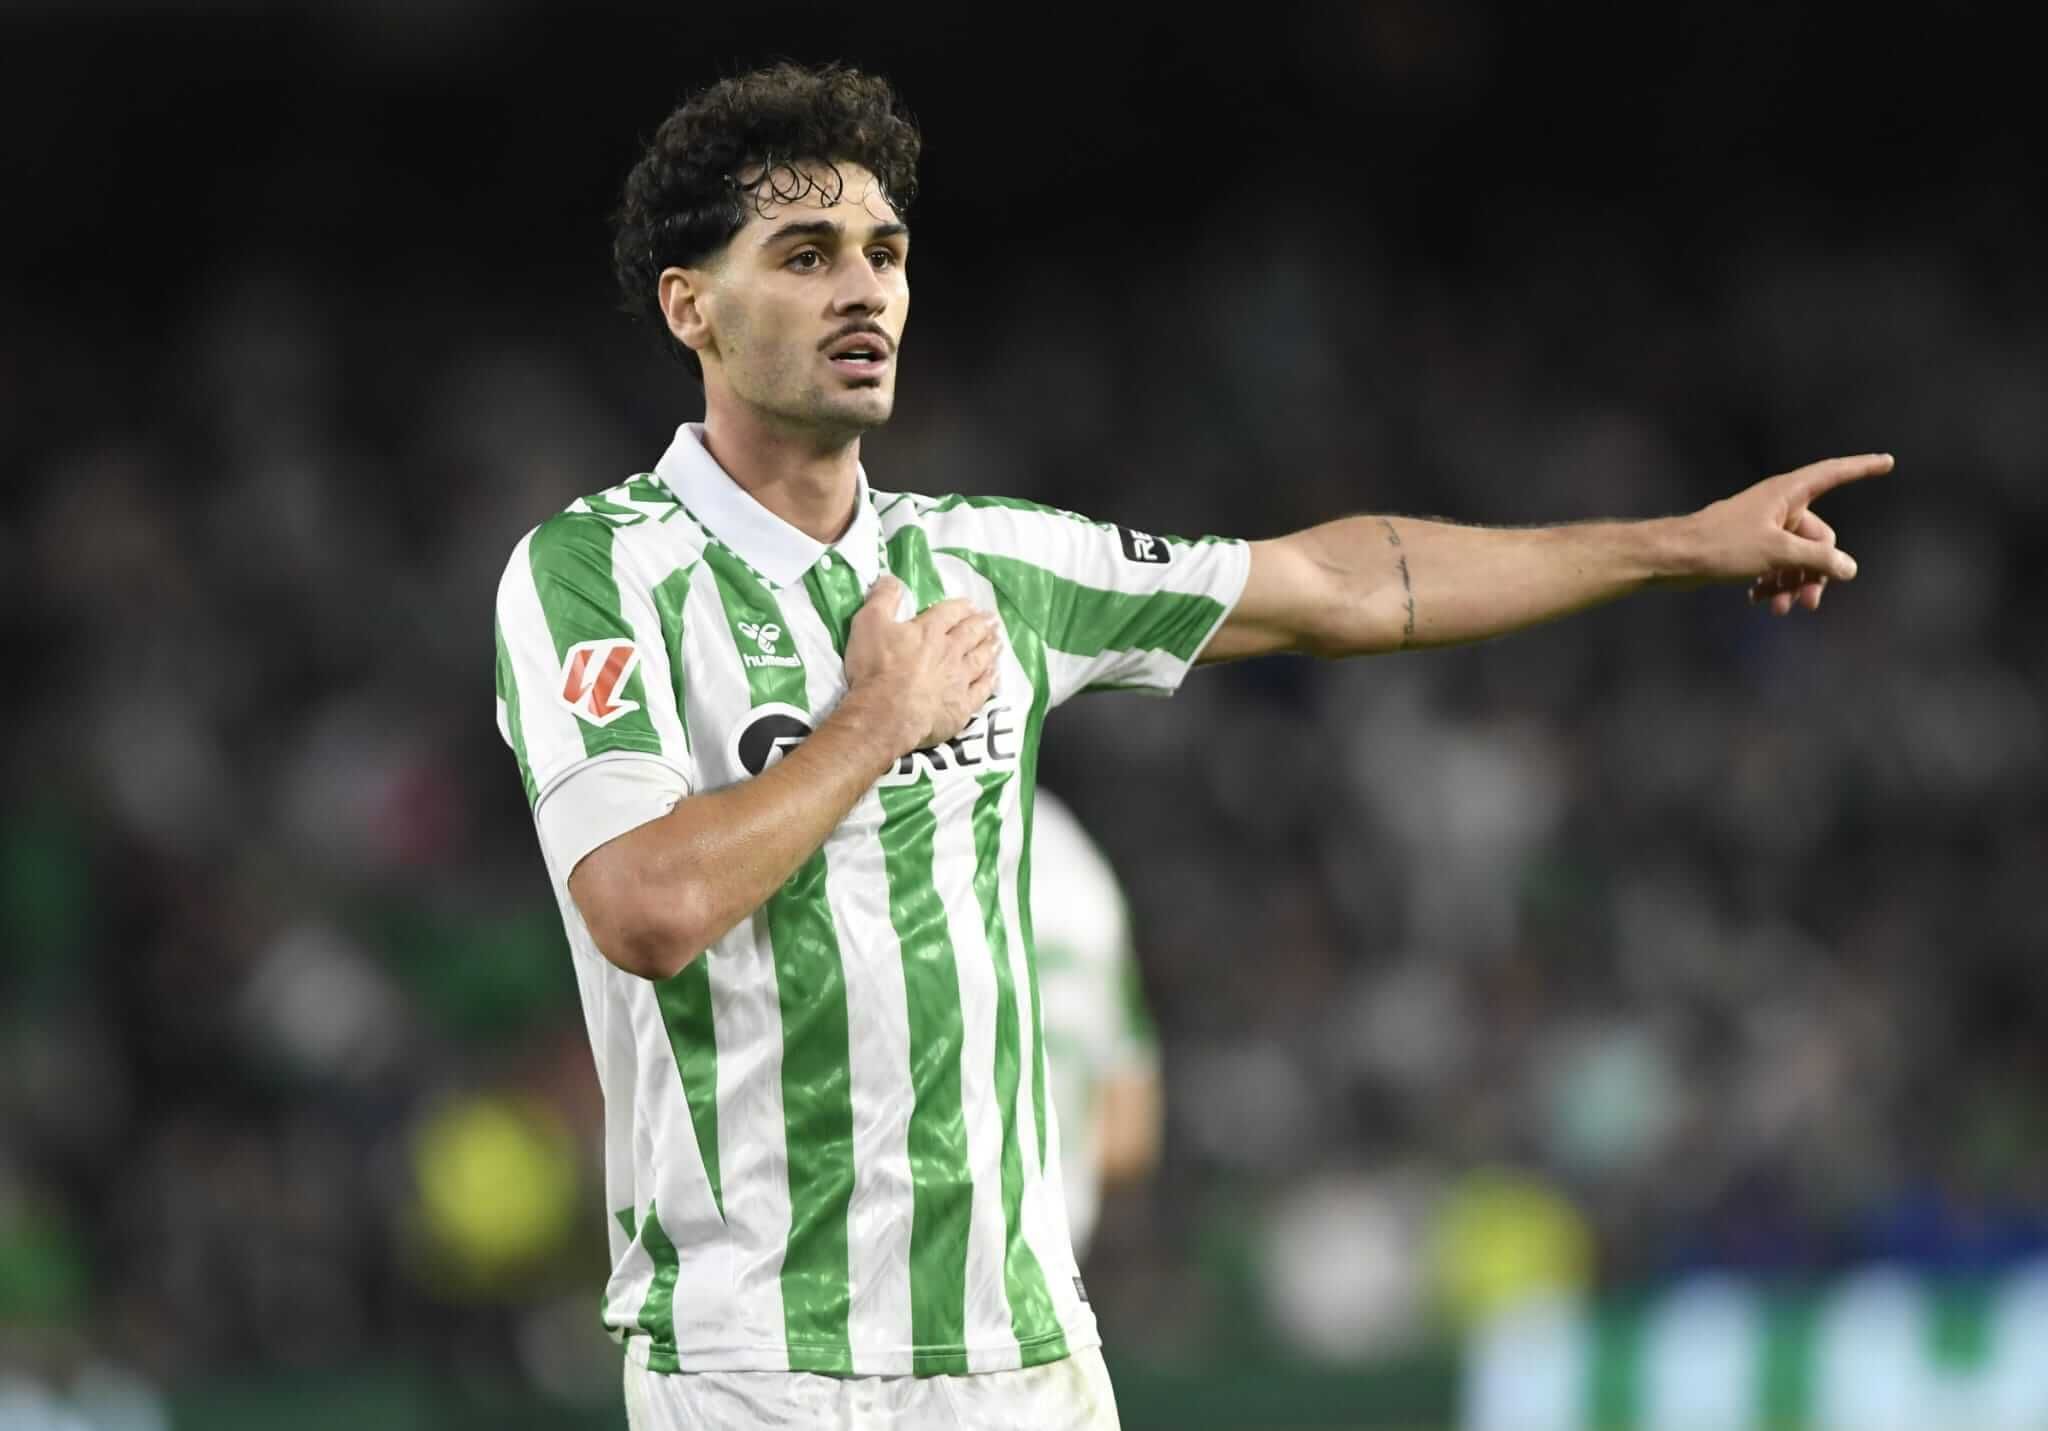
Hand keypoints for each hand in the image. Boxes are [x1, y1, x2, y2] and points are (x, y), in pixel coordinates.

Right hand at [842, 576, 999, 753]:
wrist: (887, 714)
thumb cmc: (876, 668)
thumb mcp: (869, 623)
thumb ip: (882, 598)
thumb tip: (892, 578)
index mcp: (929, 631)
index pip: (950, 613)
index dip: (961, 607)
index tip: (970, 605)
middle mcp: (950, 652)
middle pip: (971, 634)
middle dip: (982, 625)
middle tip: (992, 620)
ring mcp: (959, 680)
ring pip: (980, 660)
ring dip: (990, 649)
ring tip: (998, 642)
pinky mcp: (962, 706)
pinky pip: (982, 691)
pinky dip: (989, 681)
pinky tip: (994, 676)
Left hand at [1674, 453, 1891, 614]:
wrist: (1672, 558)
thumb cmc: (1722, 545)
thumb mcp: (1777, 552)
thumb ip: (1816, 559)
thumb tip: (1848, 568)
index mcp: (1787, 493)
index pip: (1833, 474)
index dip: (1861, 468)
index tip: (1888, 461)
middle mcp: (1777, 505)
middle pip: (1818, 537)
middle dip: (1816, 571)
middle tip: (1809, 603)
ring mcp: (1763, 527)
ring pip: (1796, 556)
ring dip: (1794, 583)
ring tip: (1782, 609)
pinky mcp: (1748, 547)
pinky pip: (1775, 565)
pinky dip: (1774, 583)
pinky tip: (1762, 601)